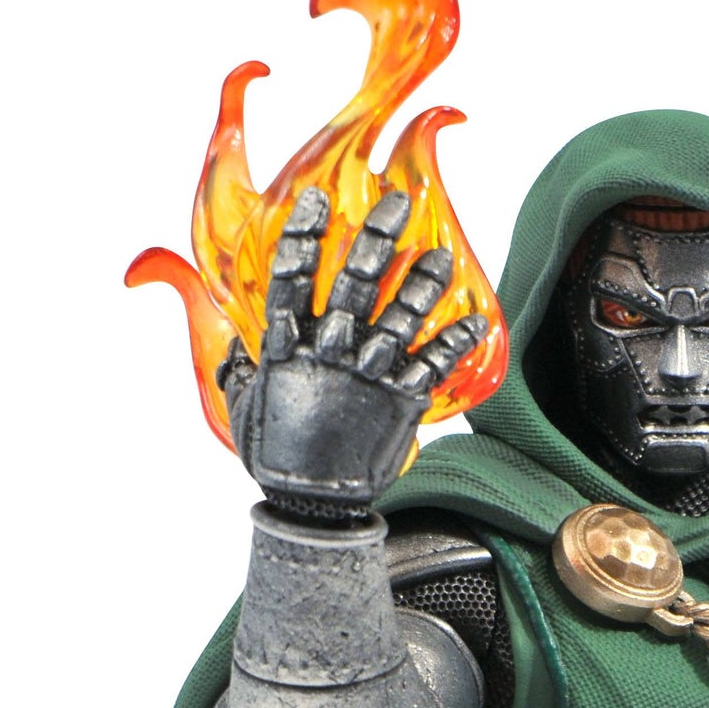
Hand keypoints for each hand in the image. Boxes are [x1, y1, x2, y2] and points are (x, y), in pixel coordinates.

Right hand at [219, 188, 485, 510]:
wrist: (313, 506)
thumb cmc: (276, 458)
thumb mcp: (242, 408)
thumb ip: (238, 370)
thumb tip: (233, 348)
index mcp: (287, 346)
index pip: (291, 277)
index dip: (304, 236)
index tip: (317, 202)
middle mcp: (330, 351)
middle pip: (355, 280)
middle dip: (378, 236)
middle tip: (397, 202)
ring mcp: (368, 373)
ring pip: (401, 314)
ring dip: (423, 281)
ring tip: (441, 256)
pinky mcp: (401, 399)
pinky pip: (434, 362)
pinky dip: (456, 340)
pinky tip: (475, 319)